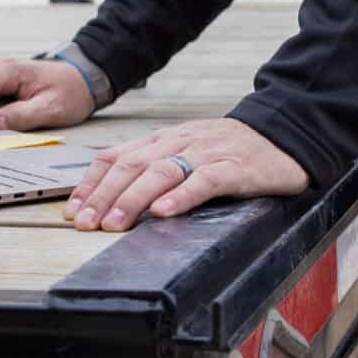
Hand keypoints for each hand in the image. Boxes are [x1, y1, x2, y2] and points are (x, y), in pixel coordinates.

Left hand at [68, 117, 307, 231]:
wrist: (284, 135)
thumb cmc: (232, 149)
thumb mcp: (186, 152)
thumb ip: (154, 168)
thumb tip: (112, 196)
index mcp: (164, 139)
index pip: (116, 157)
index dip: (91, 184)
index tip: (72, 210)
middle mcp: (180, 142)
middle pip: (132, 166)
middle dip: (103, 196)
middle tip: (86, 223)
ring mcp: (207, 153)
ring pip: (161, 172)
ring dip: (133, 199)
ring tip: (114, 223)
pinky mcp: (235, 168)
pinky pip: (204, 180)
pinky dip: (181, 196)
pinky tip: (164, 212)